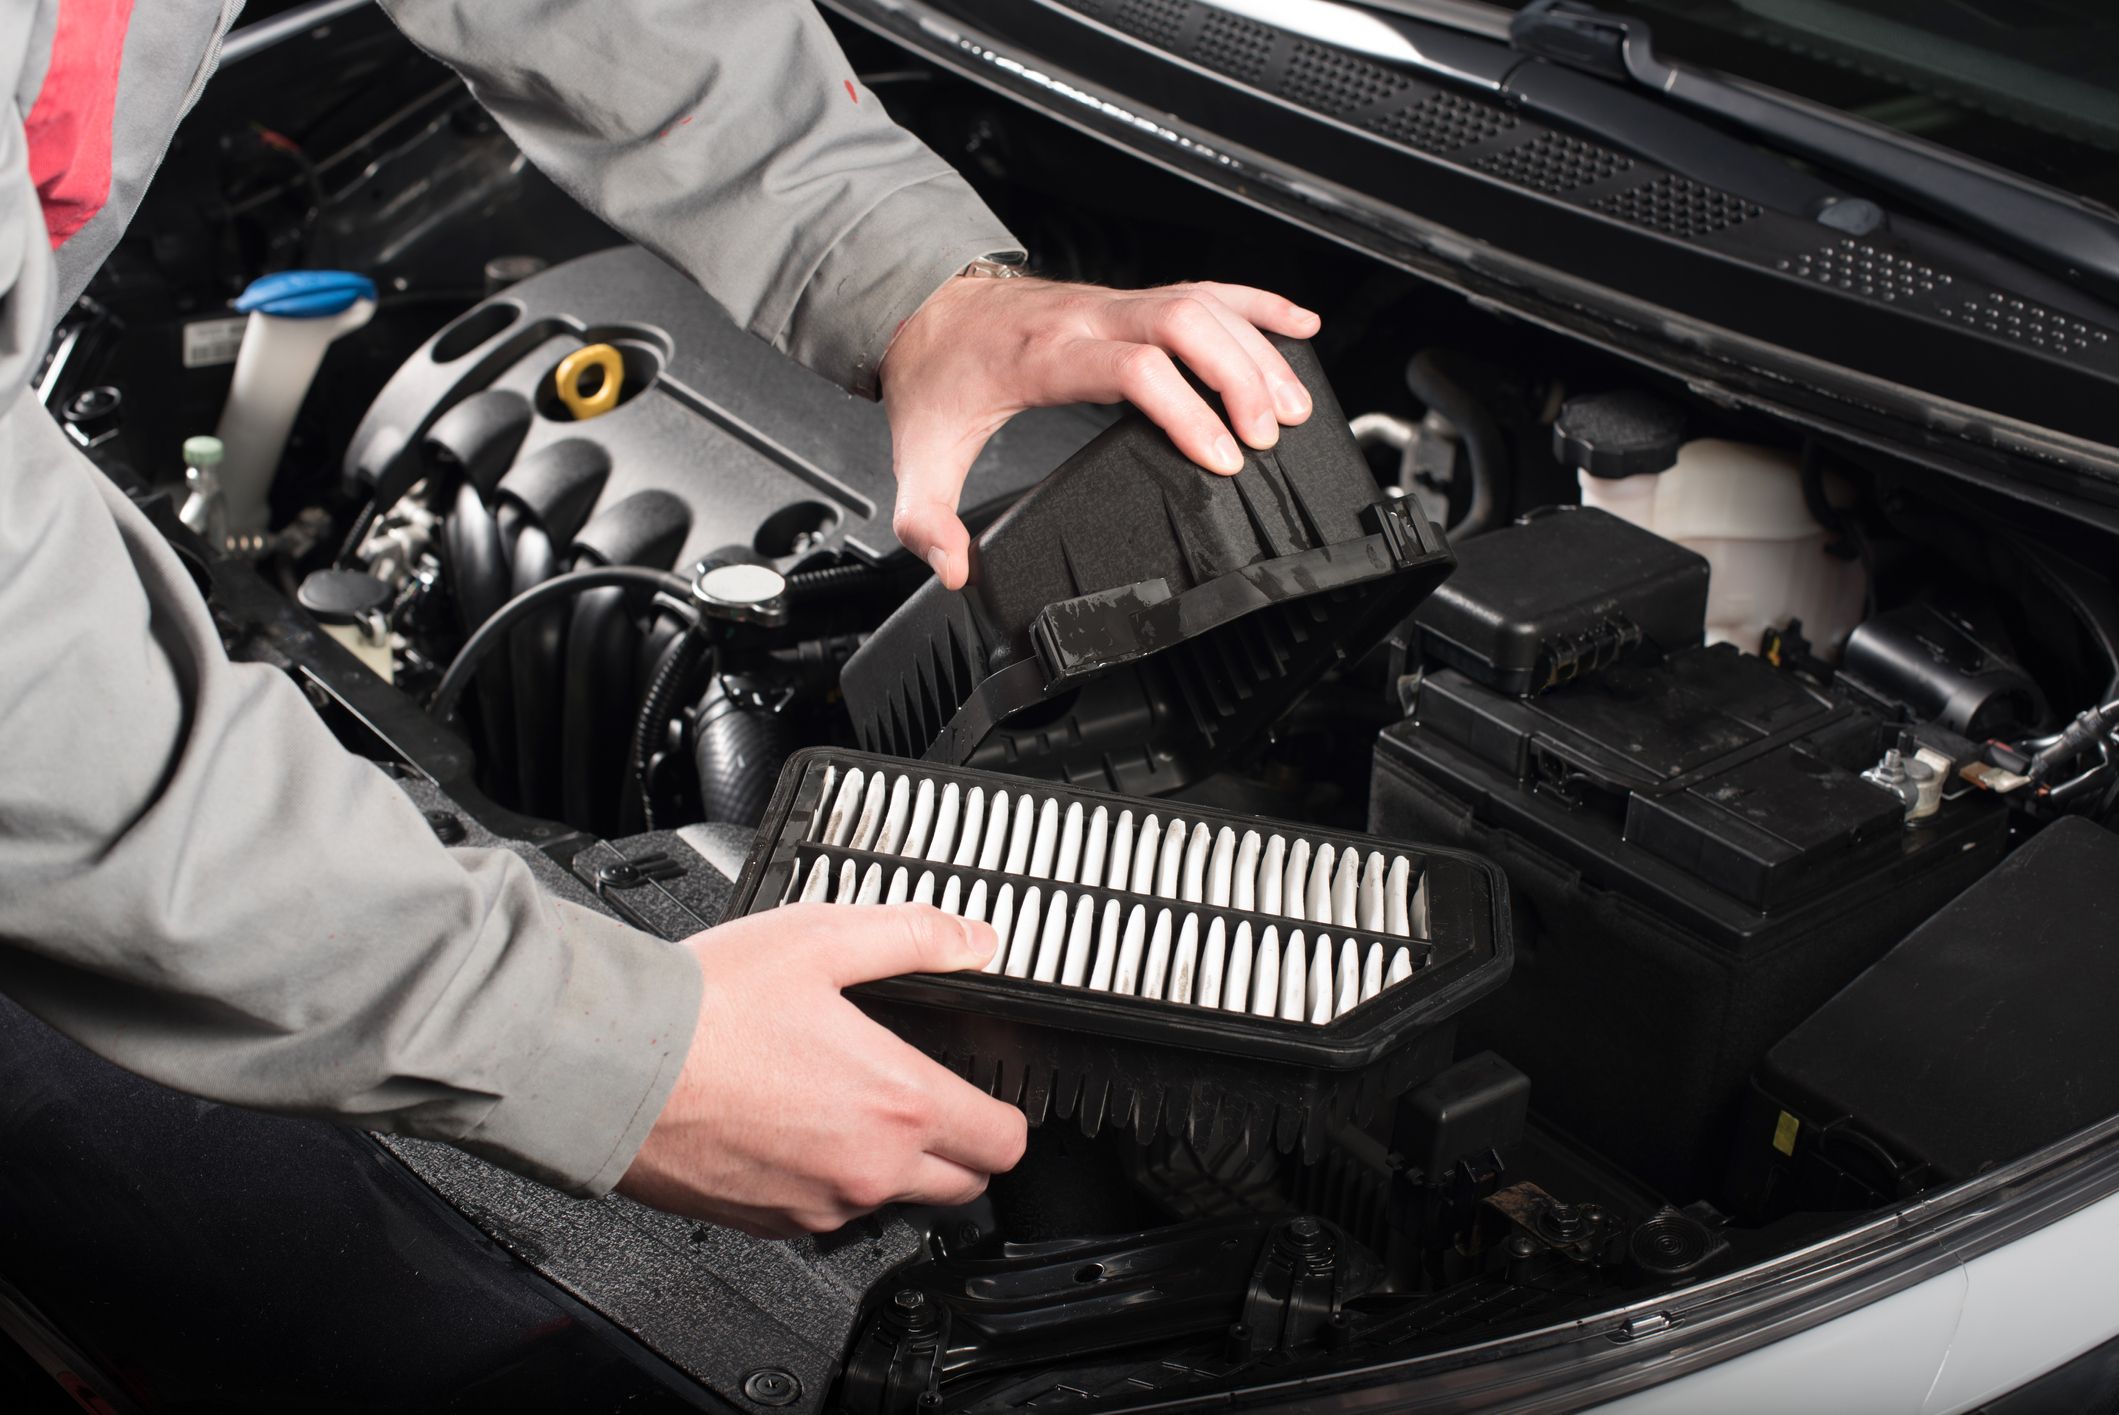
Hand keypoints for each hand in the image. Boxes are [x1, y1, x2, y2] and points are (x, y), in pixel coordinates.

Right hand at [617, 903, 1025, 1236]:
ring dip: (887, 1162)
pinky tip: (791, 1123)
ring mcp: (819, 1206)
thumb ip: (913, 938)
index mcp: (898, 1104)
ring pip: (892, 1200)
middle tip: (924, 1096)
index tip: (990, 1093)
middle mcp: (868, 1170)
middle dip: (959, 1146)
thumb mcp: (822, 939)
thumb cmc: (706, 1008)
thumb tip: (973, 942)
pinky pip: (827, 1212)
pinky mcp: (770, 1224)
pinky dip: (826, 1178)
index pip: (1005, 1142)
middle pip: (963, 1186)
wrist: (612, 1065)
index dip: (1006, 1113)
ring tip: (841, 1098)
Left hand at [880, 276, 1321, 588]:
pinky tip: (1298, 326)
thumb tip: (957, 567)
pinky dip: (1257, 305)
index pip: (1134, 368)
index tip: (1220, 459)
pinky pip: (1207, 288)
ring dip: (1258, 349)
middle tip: (1270, 436)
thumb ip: (927, 519)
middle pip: (1185, 325)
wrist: (924, 307)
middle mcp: (1088, 318)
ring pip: (1205, 304)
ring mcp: (1114, 301)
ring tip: (1294, 405)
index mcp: (1045, 355)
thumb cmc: (937, 375)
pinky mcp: (1131, 297)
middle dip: (1240, 377)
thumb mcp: (918, 454)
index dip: (1186, 411)